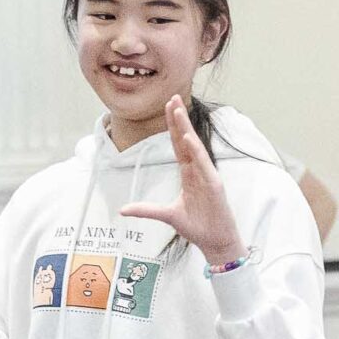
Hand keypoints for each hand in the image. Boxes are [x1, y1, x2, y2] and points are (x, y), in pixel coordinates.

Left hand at [119, 98, 243, 264]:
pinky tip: (188, 138)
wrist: (215, 241)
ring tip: (178, 110)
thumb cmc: (197, 227)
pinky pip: (204, 165)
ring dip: (185, 128)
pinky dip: (196, 151)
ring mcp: (207, 176)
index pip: (178, 146)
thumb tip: (123, 210)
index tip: (167, 108)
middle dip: (178, 119)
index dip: (172, 127)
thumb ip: (146, 210)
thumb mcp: (167, 216)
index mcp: (189, 174)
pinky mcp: (215, 185)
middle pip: (186, 140)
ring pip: (195, 147)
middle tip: (172, 97)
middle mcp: (198, 171)